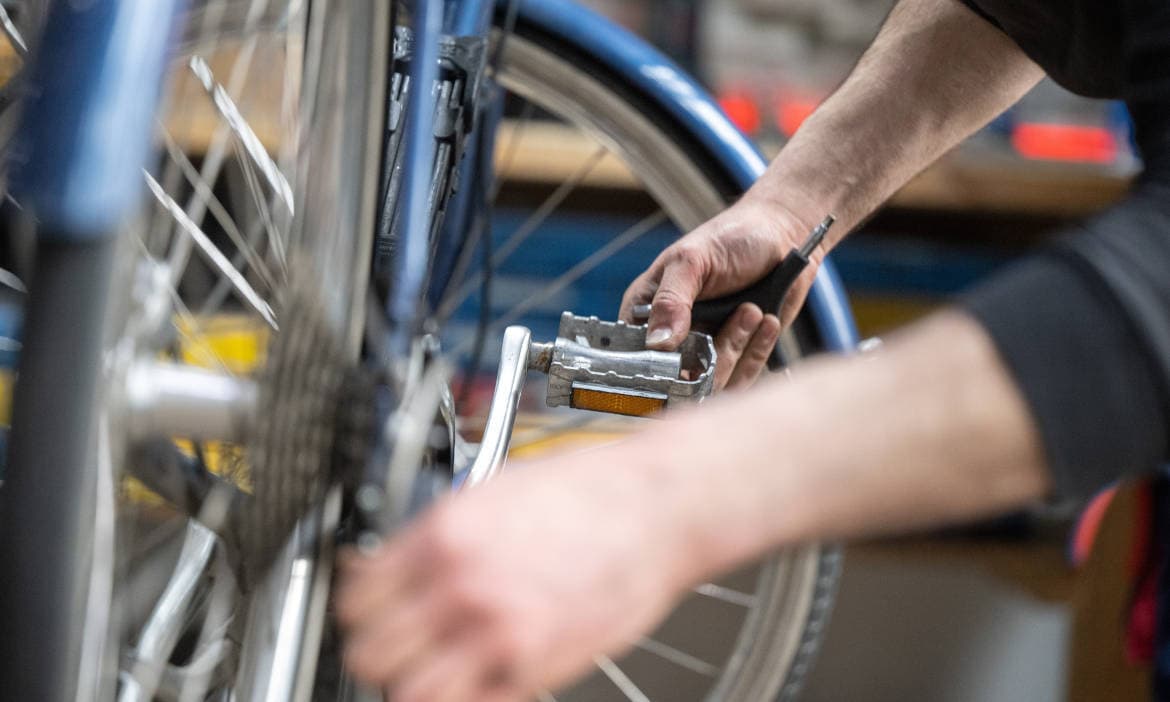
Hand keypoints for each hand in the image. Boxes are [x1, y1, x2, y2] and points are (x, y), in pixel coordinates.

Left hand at [336, 452, 687, 700]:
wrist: (656, 508)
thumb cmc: (588, 493)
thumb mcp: (494, 491)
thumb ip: (440, 534)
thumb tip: (396, 564)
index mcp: (443, 533)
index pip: (354, 596)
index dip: (357, 610)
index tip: (370, 615)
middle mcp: (458, 582)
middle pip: (367, 651)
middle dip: (378, 654)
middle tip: (398, 649)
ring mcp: (494, 629)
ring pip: (405, 692)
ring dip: (414, 685)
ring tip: (434, 672)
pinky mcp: (533, 665)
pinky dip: (465, 698)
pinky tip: (478, 678)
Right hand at [619, 196, 822, 389]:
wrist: (781, 237)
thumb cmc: (731, 238)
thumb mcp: (693, 260)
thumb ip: (670, 299)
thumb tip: (656, 342)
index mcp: (646, 312)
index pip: (635, 356)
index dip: (656, 365)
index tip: (683, 359)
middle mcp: (671, 337)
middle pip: (677, 379)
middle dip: (714, 355)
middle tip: (742, 313)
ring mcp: (703, 350)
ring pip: (712, 384)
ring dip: (740, 349)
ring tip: (754, 310)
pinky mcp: (735, 359)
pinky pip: (741, 379)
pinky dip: (757, 353)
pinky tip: (767, 320)